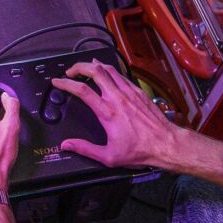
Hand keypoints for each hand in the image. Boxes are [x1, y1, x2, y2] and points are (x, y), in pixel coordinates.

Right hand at [54, 61, 183, 169]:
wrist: (166, 144)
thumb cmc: (140, 150)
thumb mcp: (109, 156)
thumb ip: (85, 149)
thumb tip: (67, 145)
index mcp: (107, 112)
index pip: (82, 90)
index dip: (66, 83)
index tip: (57, 82)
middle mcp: (117, 98)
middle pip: (95, 71)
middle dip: (79, 67)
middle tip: (70, 71)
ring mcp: (130, 93)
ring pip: (110, 69)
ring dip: (95, 66)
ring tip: (86, 67)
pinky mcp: (139, 93)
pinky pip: (122, 76)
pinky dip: (111, 71)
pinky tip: (108, 74)